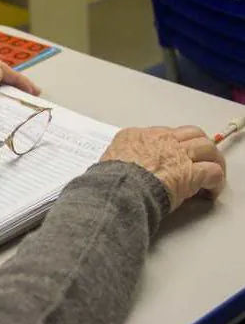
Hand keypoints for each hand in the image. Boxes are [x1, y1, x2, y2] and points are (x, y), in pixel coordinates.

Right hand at [100, 126, 225, 211]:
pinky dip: (215, 180)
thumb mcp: (107, 161)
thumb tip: (119, 168)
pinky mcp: (190, 172)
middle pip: (189, 134)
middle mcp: (159, 140)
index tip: (174, 154)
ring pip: (207, 146)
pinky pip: (213, 171)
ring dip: (212, 159)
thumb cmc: (109, 180)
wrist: (117, 189)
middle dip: (198, 145)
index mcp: (136, 136)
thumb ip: (117, 159)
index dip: (173, 144)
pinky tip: (210, 190)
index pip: (163, 133)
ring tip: (211, 172)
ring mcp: (177, 153)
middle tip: (200, 158)